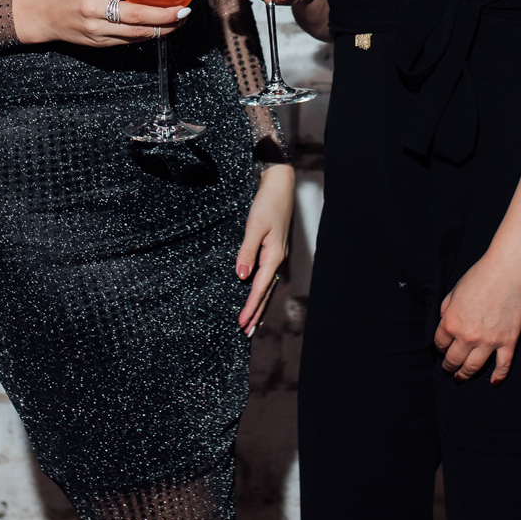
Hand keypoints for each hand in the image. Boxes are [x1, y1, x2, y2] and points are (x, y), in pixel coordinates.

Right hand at [11, 0, 189, 47]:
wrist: (42, 16)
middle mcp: (92, 9)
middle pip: (134, 15)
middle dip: (163, 15)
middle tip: (183, 10)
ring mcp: (95, 30)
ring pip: (135, 33)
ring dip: (162, 28)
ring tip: (180, 19)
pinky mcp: (99, 43)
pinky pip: (129, 40)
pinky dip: (148, 34)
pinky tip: (162, 27)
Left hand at [236, 163, 293, 335]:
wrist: (279, 186)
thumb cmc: (266, 204)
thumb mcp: (254, 226)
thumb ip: (247, 251)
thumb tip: (241, 276)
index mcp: (273, 256)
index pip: (259, 288)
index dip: (250, 307)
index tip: (241, 323)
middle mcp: (276, 259)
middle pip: (266, 292)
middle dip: (257, 313)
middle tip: (247, 332)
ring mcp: (276, 256)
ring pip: (268, 286)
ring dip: (260, 304)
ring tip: (254, 323)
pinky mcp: (273, 251)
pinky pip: (267, 277)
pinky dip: (262, 290)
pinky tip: (258, 295)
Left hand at [434, 252, 520, 382]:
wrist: (506, 272)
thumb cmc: (479, 277)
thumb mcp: (454, 291)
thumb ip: (446, 309)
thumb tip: (444, 320)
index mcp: (451, 323)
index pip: (439, 344)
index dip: (439, 348)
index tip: (440, 350)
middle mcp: (467, 337)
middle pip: (454, 359)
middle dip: (448, 366)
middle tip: (447, 370)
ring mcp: (489, 342)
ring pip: (473, 367)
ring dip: (465, 375)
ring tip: (461, 379)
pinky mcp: (508, 342)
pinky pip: (503, 365)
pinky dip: (498, 376)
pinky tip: (493, 382)